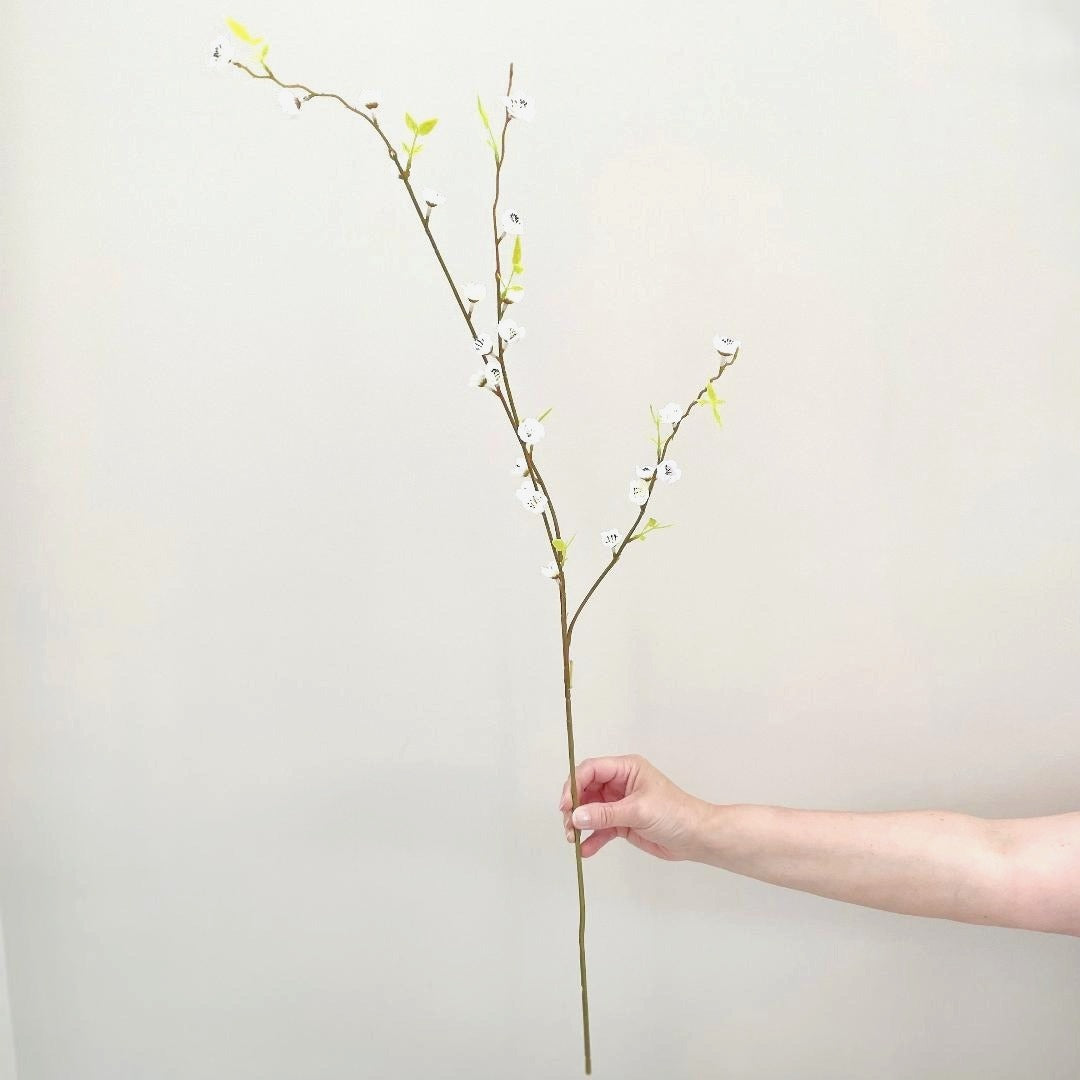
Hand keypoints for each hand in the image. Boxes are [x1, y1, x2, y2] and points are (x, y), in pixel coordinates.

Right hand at [558, 754, 710, 860]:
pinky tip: (585, 850)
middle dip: (574, 807)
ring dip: (579, 824)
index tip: (565, 805)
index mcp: (626, 769)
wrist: (696, 838)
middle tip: (568, 826)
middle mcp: (620, 783)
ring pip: (590, 810)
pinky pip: (600, 828)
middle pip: (586, 789)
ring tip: (573, 840)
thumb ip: (605, 814)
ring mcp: (620, 803)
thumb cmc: (674, 814)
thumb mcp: (638, 811)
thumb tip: (575, 816)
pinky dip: (591, 838)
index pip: (591, 770)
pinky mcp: (622, 823)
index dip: (574, 785)